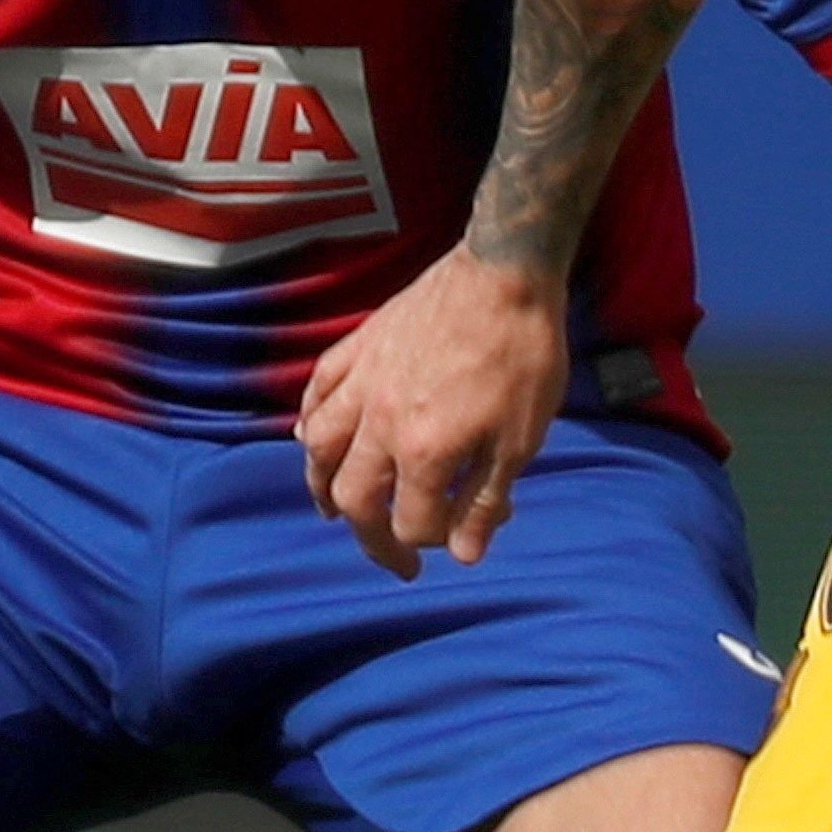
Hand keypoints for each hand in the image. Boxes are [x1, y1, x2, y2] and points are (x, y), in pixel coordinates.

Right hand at [299, 248, 571, 574]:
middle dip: (372, 539)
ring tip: (334, 511)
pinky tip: (309, 435)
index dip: (433, 542)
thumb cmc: (523, 357)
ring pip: (318, 449)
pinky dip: (309, 421)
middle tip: (394, 557)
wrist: (505, 274)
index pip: (412, 522)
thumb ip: (486, 500)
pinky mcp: (357, 348)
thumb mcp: (522, 439)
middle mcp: (379, 424)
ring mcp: (362, 383)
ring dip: (322, 488)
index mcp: (424, 452)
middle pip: (355, 499)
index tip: (454, 543)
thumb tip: (463, 556)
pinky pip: (317, 393)